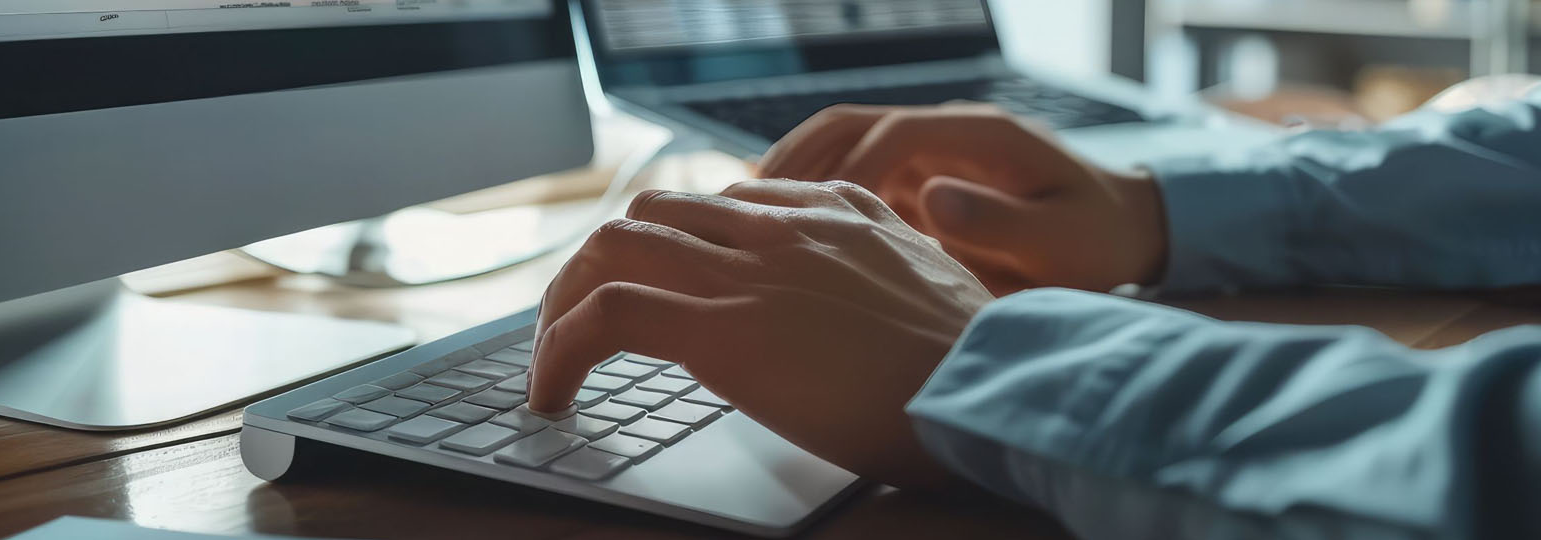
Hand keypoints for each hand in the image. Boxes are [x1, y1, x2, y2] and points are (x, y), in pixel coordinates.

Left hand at [526, 179, 994, 488]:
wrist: (988, 385)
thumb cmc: (974, 362)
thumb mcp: (935, 289)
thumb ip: (888, 271)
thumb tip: (868, 303)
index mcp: (836, 214)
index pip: (725, 201)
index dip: (676, 245)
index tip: (660, 285)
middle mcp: (781, 229)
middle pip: (654, 214)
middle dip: (603, 265)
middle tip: (582, 323)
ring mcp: (747, 274)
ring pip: (613, 249)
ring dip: (565, 303)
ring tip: (553, 360)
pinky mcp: (721, 330)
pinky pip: (606, 316)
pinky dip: (560, 349)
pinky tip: (552, 392)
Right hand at [757, 104, 1169, 294]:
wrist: (1124, 231)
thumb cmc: (1099, 239)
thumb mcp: (1061, 239)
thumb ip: (999, 220)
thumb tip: (929, 197)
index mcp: (982, 135)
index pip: (896, 132)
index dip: (851, 167)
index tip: (816, 213)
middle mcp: (947, 133)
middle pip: (853, 124)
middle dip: (798, 158)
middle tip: (746, 204)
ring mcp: (930, 154)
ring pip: (843, 145)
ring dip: (795, 172)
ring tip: (743, 213)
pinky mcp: (920, 181)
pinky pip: (854, 176)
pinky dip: (812, 194)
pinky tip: (775, 227)